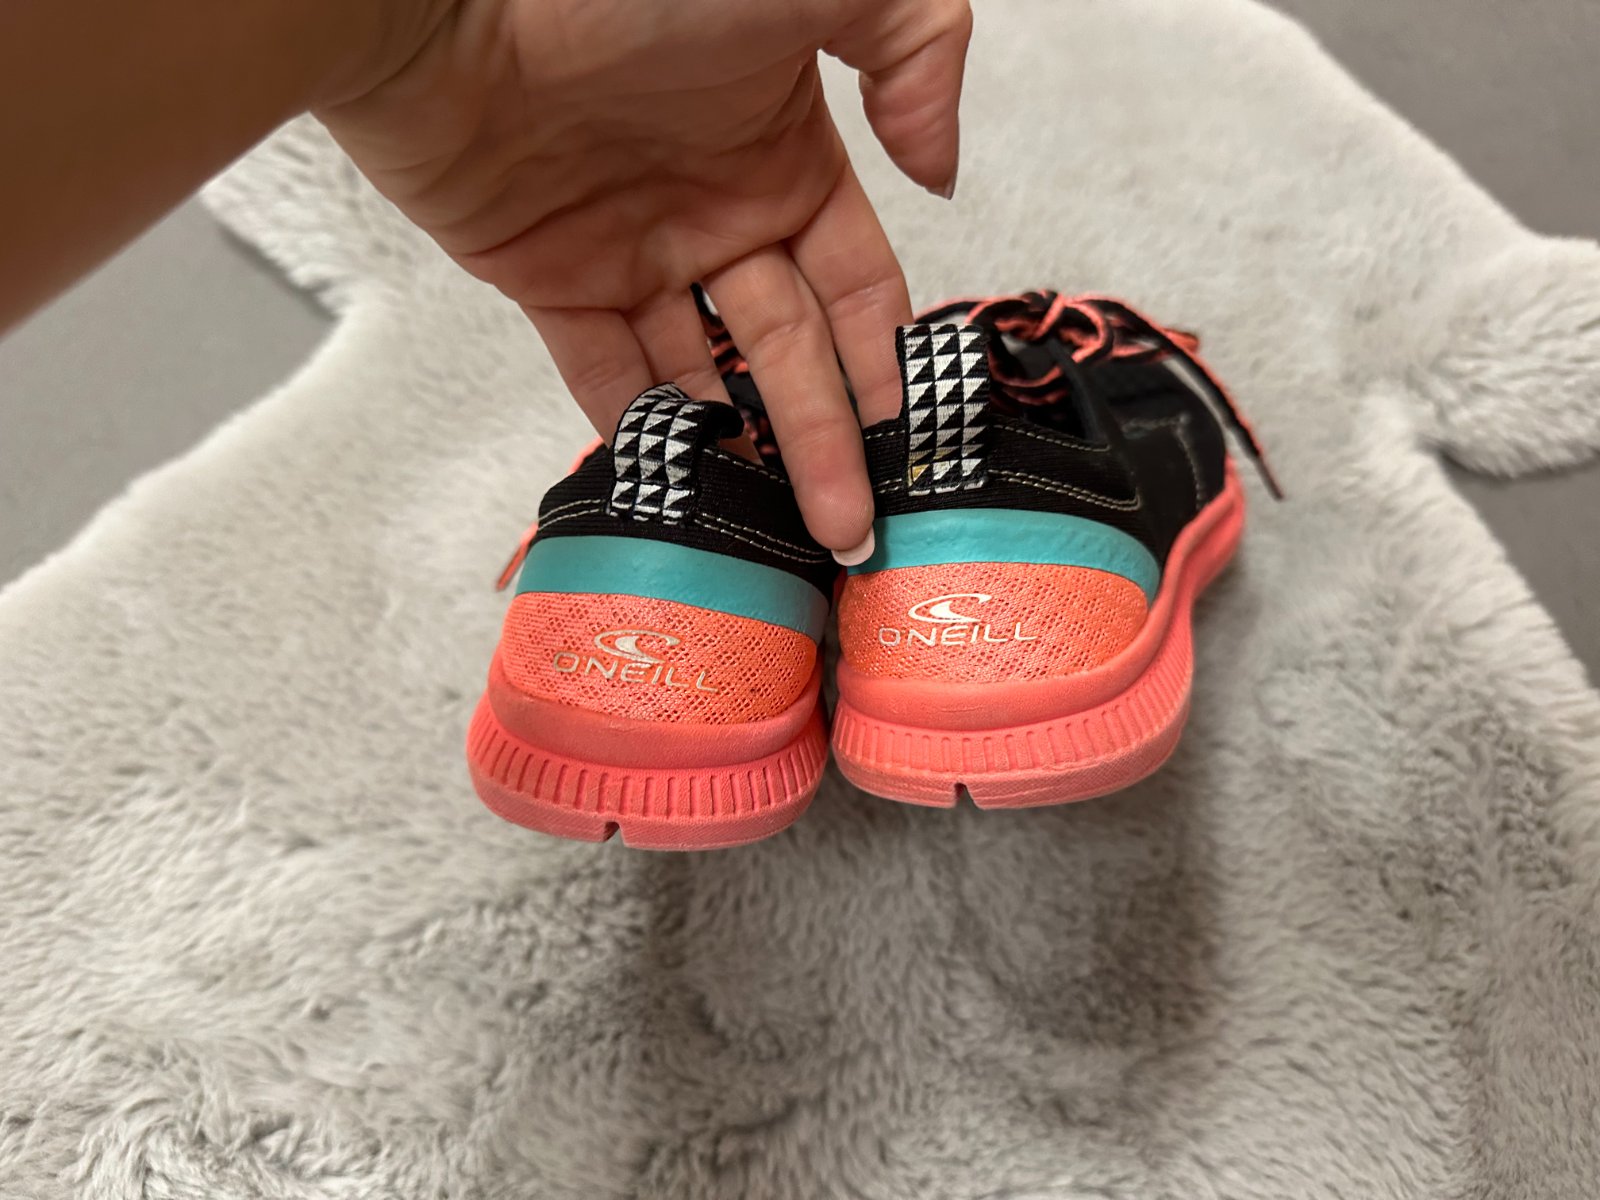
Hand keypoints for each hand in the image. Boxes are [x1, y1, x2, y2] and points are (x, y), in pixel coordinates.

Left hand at [321, 0, 972, 558]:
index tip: (910, 445)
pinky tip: (686, 491)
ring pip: (705, 376)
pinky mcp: (548, 277)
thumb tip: (941, 172)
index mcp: (786, 154)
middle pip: (789, 353)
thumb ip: (917, 48)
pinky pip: (605, 373)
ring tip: (781, 533)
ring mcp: (633, 251)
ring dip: (745, 453)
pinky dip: (643, 433)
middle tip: (851, 528)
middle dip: (827, 442)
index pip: (857, 286)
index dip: (886, 365)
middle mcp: (716, 212)